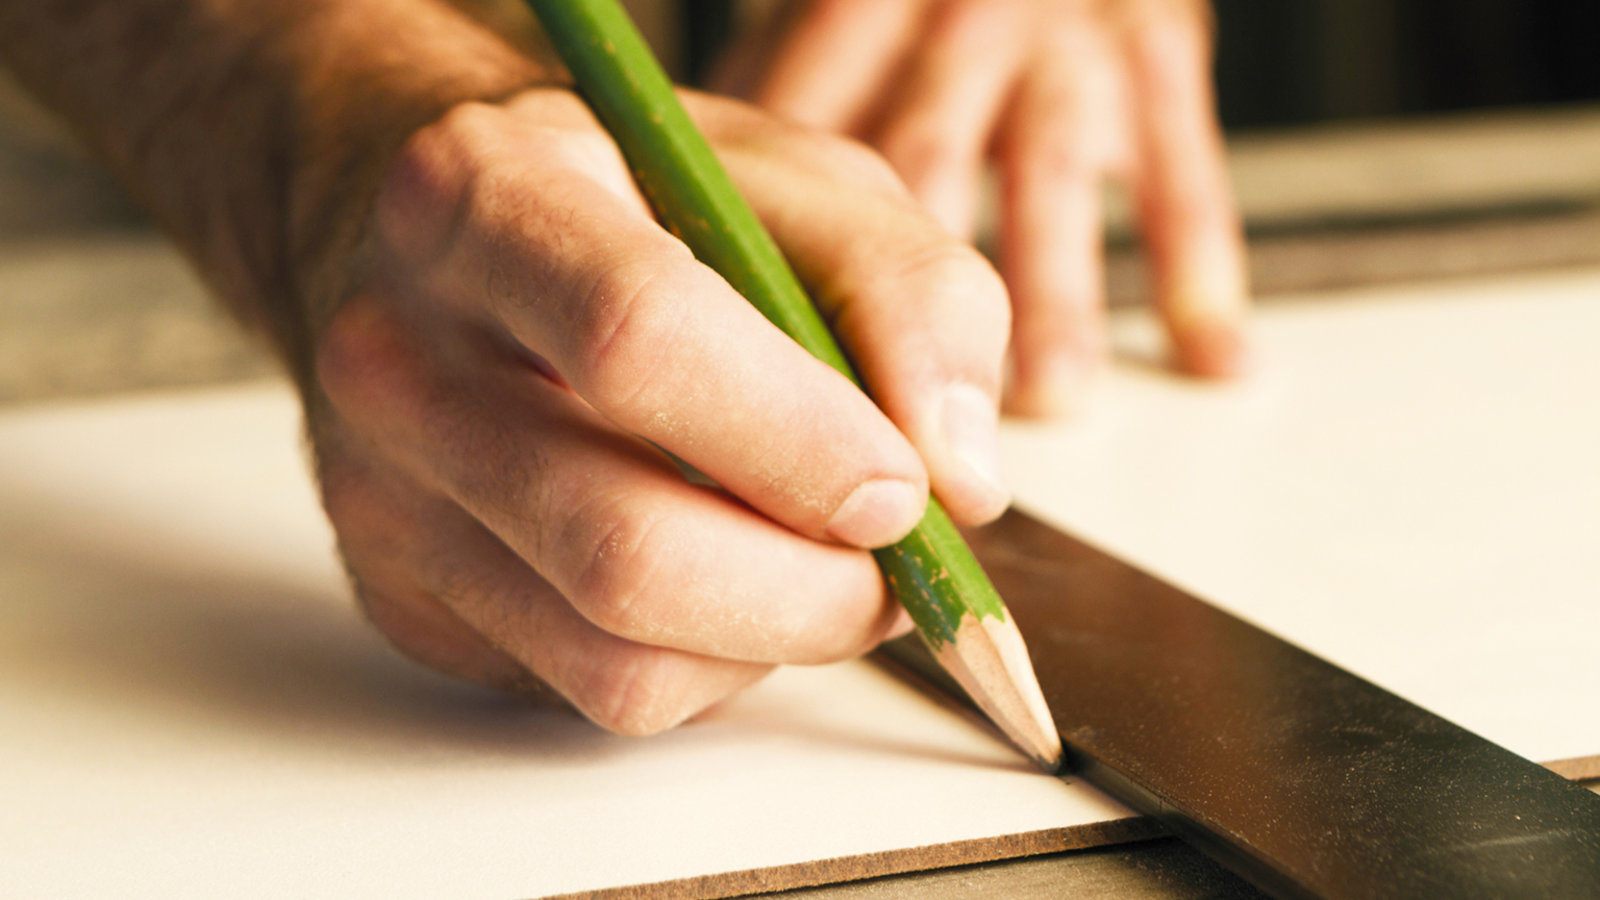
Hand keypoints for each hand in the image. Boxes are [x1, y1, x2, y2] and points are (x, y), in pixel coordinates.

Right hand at [310, 87, 1011, 732]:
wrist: (442, 251)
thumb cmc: (630, 202)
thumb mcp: (794, 180)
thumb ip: (908, 291)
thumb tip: (959, 477)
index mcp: (482, 199)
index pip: (637, 338)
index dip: (799, 438)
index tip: (900, 484)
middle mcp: (397, 356)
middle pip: (624, 547)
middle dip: (814, 590)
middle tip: (895, 559)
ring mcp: (383, 496)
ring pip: (618, 659)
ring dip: (777, 640)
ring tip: (824, 561)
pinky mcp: (406, 597)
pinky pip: (598, 693)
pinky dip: (713, 663)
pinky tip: (729, 574)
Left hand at [714, 0, 1249, 415]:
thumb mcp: (832, 32)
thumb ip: (782, 135)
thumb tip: (719, 282)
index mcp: (848, 25)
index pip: (800, 156)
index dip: (794, 272)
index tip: (784, 390)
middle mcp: (946, 32)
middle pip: (920, 173)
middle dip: (910, 309)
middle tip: (908, 429)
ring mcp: (1052, 47)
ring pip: (1044, 183)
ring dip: (1053, 302)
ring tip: (1049, 400)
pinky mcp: (1153, 52)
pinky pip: (1179, 171)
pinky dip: (1197, 268)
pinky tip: (1210, 361)